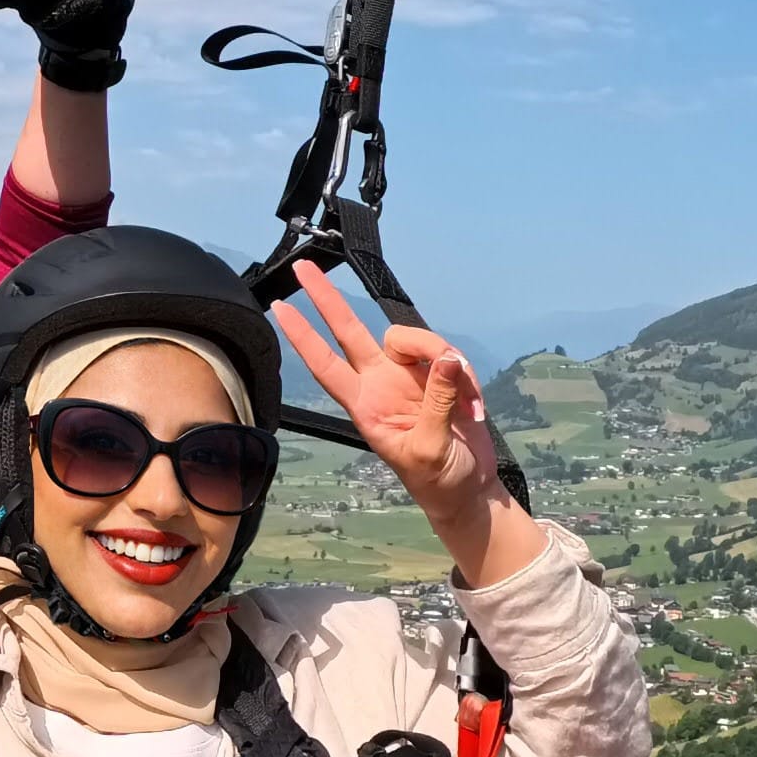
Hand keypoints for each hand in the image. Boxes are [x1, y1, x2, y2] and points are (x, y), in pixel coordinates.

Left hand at [273, 261, 500, 511]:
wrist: (468, 490)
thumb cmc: (438, 480)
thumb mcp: (431, 449)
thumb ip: (438, 403)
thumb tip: (449, 360)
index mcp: (366, 405)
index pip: (326, 364)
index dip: (303, 337)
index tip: (281, 309)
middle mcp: (381, 383)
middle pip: (350, 332)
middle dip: (328, 300)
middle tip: (306, 267)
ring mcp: (410, 377)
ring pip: (415, 338)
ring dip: (445, 359)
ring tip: (469, 404)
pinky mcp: (441, 376)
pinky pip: (451, 356)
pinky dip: (467, 377)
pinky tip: (475, 407)